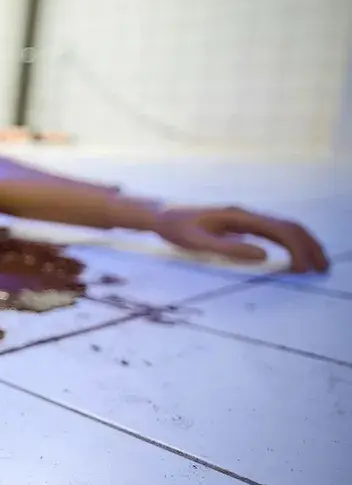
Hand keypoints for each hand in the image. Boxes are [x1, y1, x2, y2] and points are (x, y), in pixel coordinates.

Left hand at [154, 206, 328, 272]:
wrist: (161, 215)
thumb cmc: (176, 228)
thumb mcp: (198, 242)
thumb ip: (228, 248)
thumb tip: (263, 256)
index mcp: (239, 216)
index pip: (279, 230)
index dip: (296, 248)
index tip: (303, 269)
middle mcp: (247, 215)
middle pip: (288, 226)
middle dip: (309, 246)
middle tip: (323, 268)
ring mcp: (245, 219)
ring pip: (284, 228)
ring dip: (303, 245)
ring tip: (316, 265)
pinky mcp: (241, 226)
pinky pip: (273, 233)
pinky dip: (289, 244)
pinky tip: (294, 258)